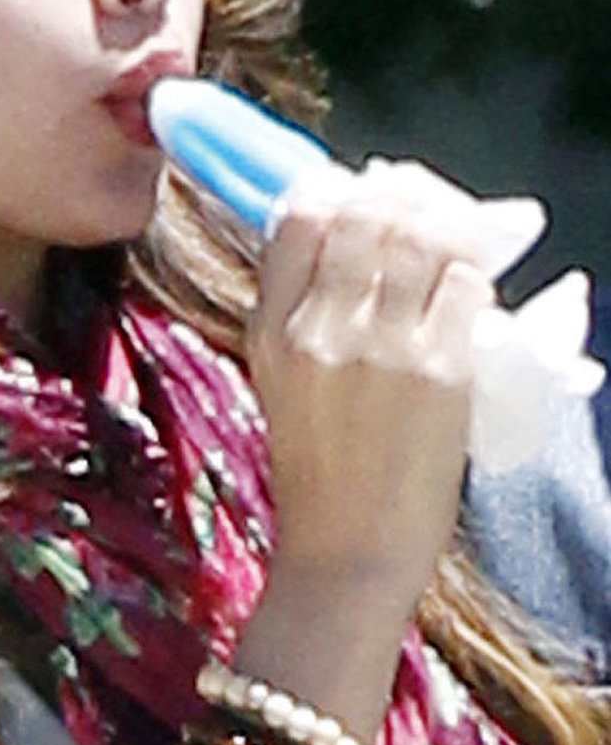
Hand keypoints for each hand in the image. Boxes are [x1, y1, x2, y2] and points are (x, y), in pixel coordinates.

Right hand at [250, 176, 493, 616]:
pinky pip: (466, 283)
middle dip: (403, 200)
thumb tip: (354, 236)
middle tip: (422, 213)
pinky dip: (474, 276)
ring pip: (423, 236)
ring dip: (447, 228)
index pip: (300, 215)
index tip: (366, 199)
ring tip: (453, 245)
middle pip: (367, 212)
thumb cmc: (319, 474)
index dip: (342, 192)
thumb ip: (303, 313)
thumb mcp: (282, 383)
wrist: (346, 553)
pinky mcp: (439, 370)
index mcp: (270, 329)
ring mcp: (381, 347)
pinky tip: (470, 293)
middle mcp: (319, 328)